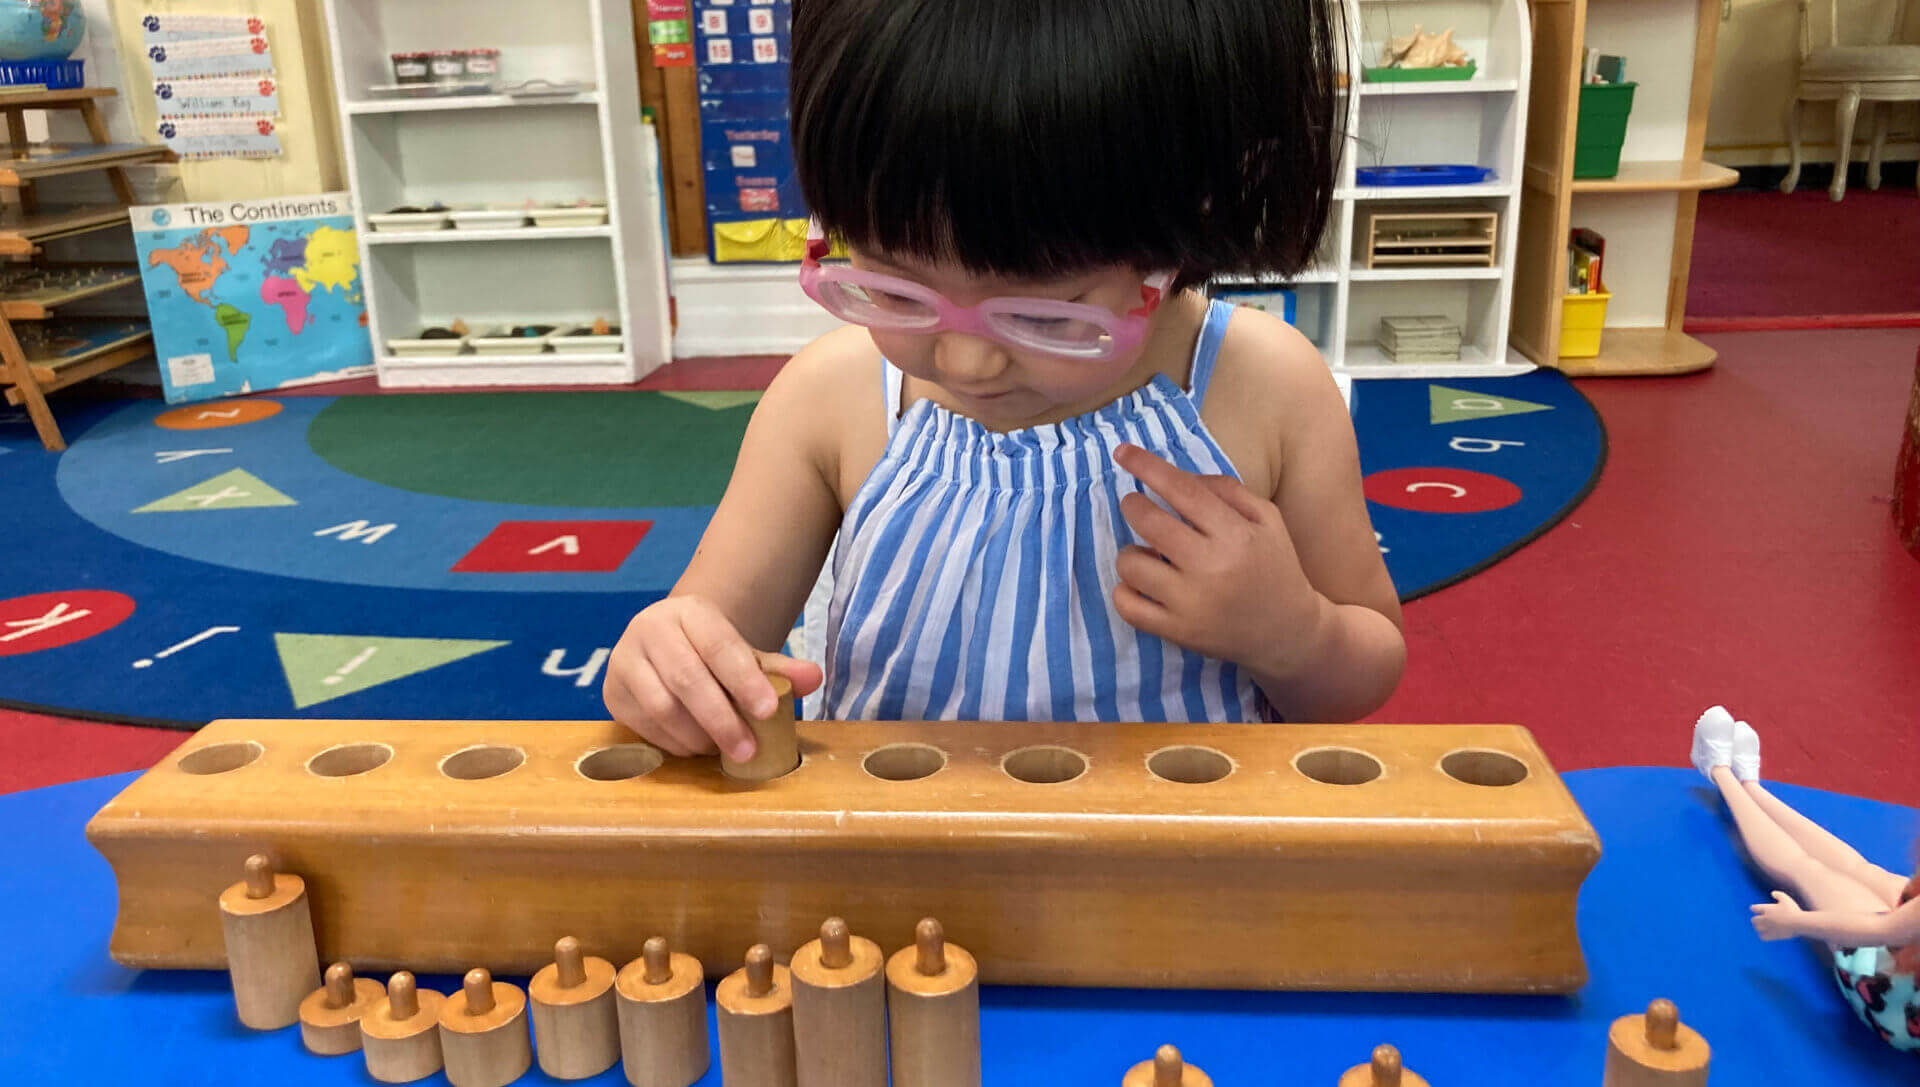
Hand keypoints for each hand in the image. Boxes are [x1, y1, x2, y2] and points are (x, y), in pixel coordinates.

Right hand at [603, 595, 822, 760]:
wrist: (667, 646)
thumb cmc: (712, 654)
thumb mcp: (747, 655)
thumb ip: (780, 669)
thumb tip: (813, 678)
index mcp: (689, 611)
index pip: (719, 645)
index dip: (745, 680)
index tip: (769, 711)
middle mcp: (649, 628)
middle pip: (687, 679)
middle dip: (722, 719)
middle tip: (748, 750)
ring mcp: (624, 660)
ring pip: (661, 707)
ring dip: (697, 737)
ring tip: (723, 750)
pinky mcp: (611, 692)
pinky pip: (644, 727)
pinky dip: (675, 744)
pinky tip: (696, 747)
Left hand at [1111, 444, 1328, 678]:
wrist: (1289, 632)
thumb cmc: (1275, 567)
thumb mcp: (1267, 520)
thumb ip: (1226, 490)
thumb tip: (1179, 476)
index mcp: (1235, 534)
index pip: (1182, 490)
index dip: (1147, 466)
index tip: (1122, 452)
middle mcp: (1210, 567)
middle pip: (1149, 522)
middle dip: (1132, 505)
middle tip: (1136, 505)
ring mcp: (1190, 604)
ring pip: (1130, 564)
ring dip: (1131, 551)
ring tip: (1150, 554)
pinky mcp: (1177, 632)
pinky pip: (1127, 606)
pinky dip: (1125, 590)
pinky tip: (1142, 584)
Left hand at [1751, 891, 1804, 940]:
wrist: (1799, 923)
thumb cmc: (1794, 910)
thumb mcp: (1786, 899)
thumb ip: (1778, 894)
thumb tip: (1772, 893)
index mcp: (1766, 909)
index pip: (1754, 908)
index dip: (1754, 909)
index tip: (1755, 909)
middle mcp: (1765, 918)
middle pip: (1754, 920)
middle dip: (1756, 920)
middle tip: (1758, 920)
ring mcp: (1768, 927)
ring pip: (1757, 928)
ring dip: (1758, 928)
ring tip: (1761, 928)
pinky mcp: (1772, 935)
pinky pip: (1762, 937)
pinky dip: (1763, 936)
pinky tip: (1767, 934)